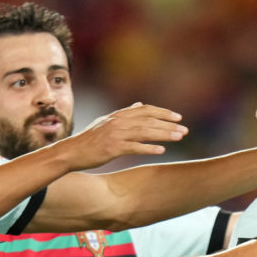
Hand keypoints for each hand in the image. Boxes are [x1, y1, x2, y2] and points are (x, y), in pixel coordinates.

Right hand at [61, 103, 187, 170]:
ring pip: (145, 132)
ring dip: (164, 135)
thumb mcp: (106, 122)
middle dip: (168, 125)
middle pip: (149, 120)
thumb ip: (124, 114)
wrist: (71, 152)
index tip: (178, 117)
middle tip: (185, 130)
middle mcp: (118, 122)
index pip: (145, 110)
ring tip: (179, 138)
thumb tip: (139, 104)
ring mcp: (115, 135)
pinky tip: (161, 151)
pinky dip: (148, 148)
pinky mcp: (112, 148)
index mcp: (118, 115)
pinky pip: (134, 147)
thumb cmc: (90, 139)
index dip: (163, 113)